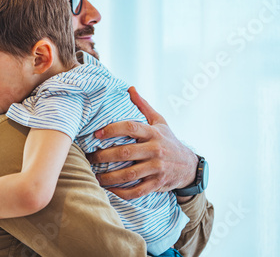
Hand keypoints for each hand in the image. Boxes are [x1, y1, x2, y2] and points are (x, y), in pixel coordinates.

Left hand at [87, 87, 197, 201]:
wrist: (190, 166)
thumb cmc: (169, 140)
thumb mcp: (160, 121)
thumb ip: (143, 106)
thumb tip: (130, 88)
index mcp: (153, 133)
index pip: (131, 127)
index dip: (112, 129)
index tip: (96, 134)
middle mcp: (156, 150)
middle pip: (125, 153)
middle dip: (103, 155)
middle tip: (88, 157)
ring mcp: (157, 168)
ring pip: (129, 174)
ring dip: (108, 177)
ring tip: (94, 175)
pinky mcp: (158, 184)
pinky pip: (136, 191)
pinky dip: (121, 192)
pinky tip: (108, 189)